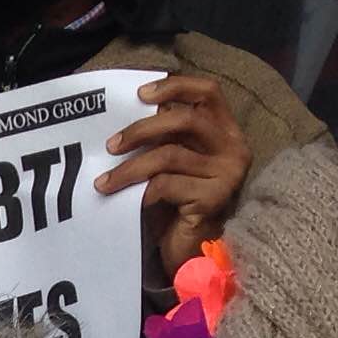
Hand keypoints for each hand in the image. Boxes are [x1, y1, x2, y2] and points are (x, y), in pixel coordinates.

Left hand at [99, 74, 253, 280]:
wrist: (192, 251)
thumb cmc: (177, 204)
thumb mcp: (172, 163)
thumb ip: (165, 137)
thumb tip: (124, 113)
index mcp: (226, 130)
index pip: (209, 91)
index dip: (176, 86)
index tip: (140, 94)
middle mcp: (233, 147)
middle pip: (186, 119)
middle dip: (141, 129)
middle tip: (110, 145)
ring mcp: (227, 173)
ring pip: (170, 155)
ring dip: (129, 168)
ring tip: (103, 182)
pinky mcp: (214, 198)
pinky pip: (167, 185)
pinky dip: (141, 192)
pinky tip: (126, 202)